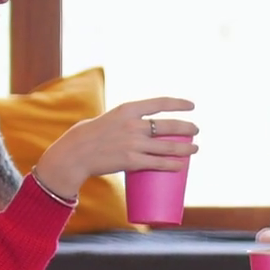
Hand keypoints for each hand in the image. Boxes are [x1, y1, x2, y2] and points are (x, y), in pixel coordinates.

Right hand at [33, 97, 198, 194]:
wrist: (74, 153)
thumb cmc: (88, 136)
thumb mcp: (108, 118)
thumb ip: (125, 121)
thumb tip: (139, 128)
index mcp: (127, 109)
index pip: (160, 103)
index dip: (179, 103)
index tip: (192, 106)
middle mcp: (133, 125)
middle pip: (169, 126)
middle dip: (187, 128)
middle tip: (196, 131)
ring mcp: (133, 144)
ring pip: (168, 147)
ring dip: (186, 148)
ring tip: (195, 149)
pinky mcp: (131, 161)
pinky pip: (158, 163)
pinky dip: (172, 165)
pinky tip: (181, 166)